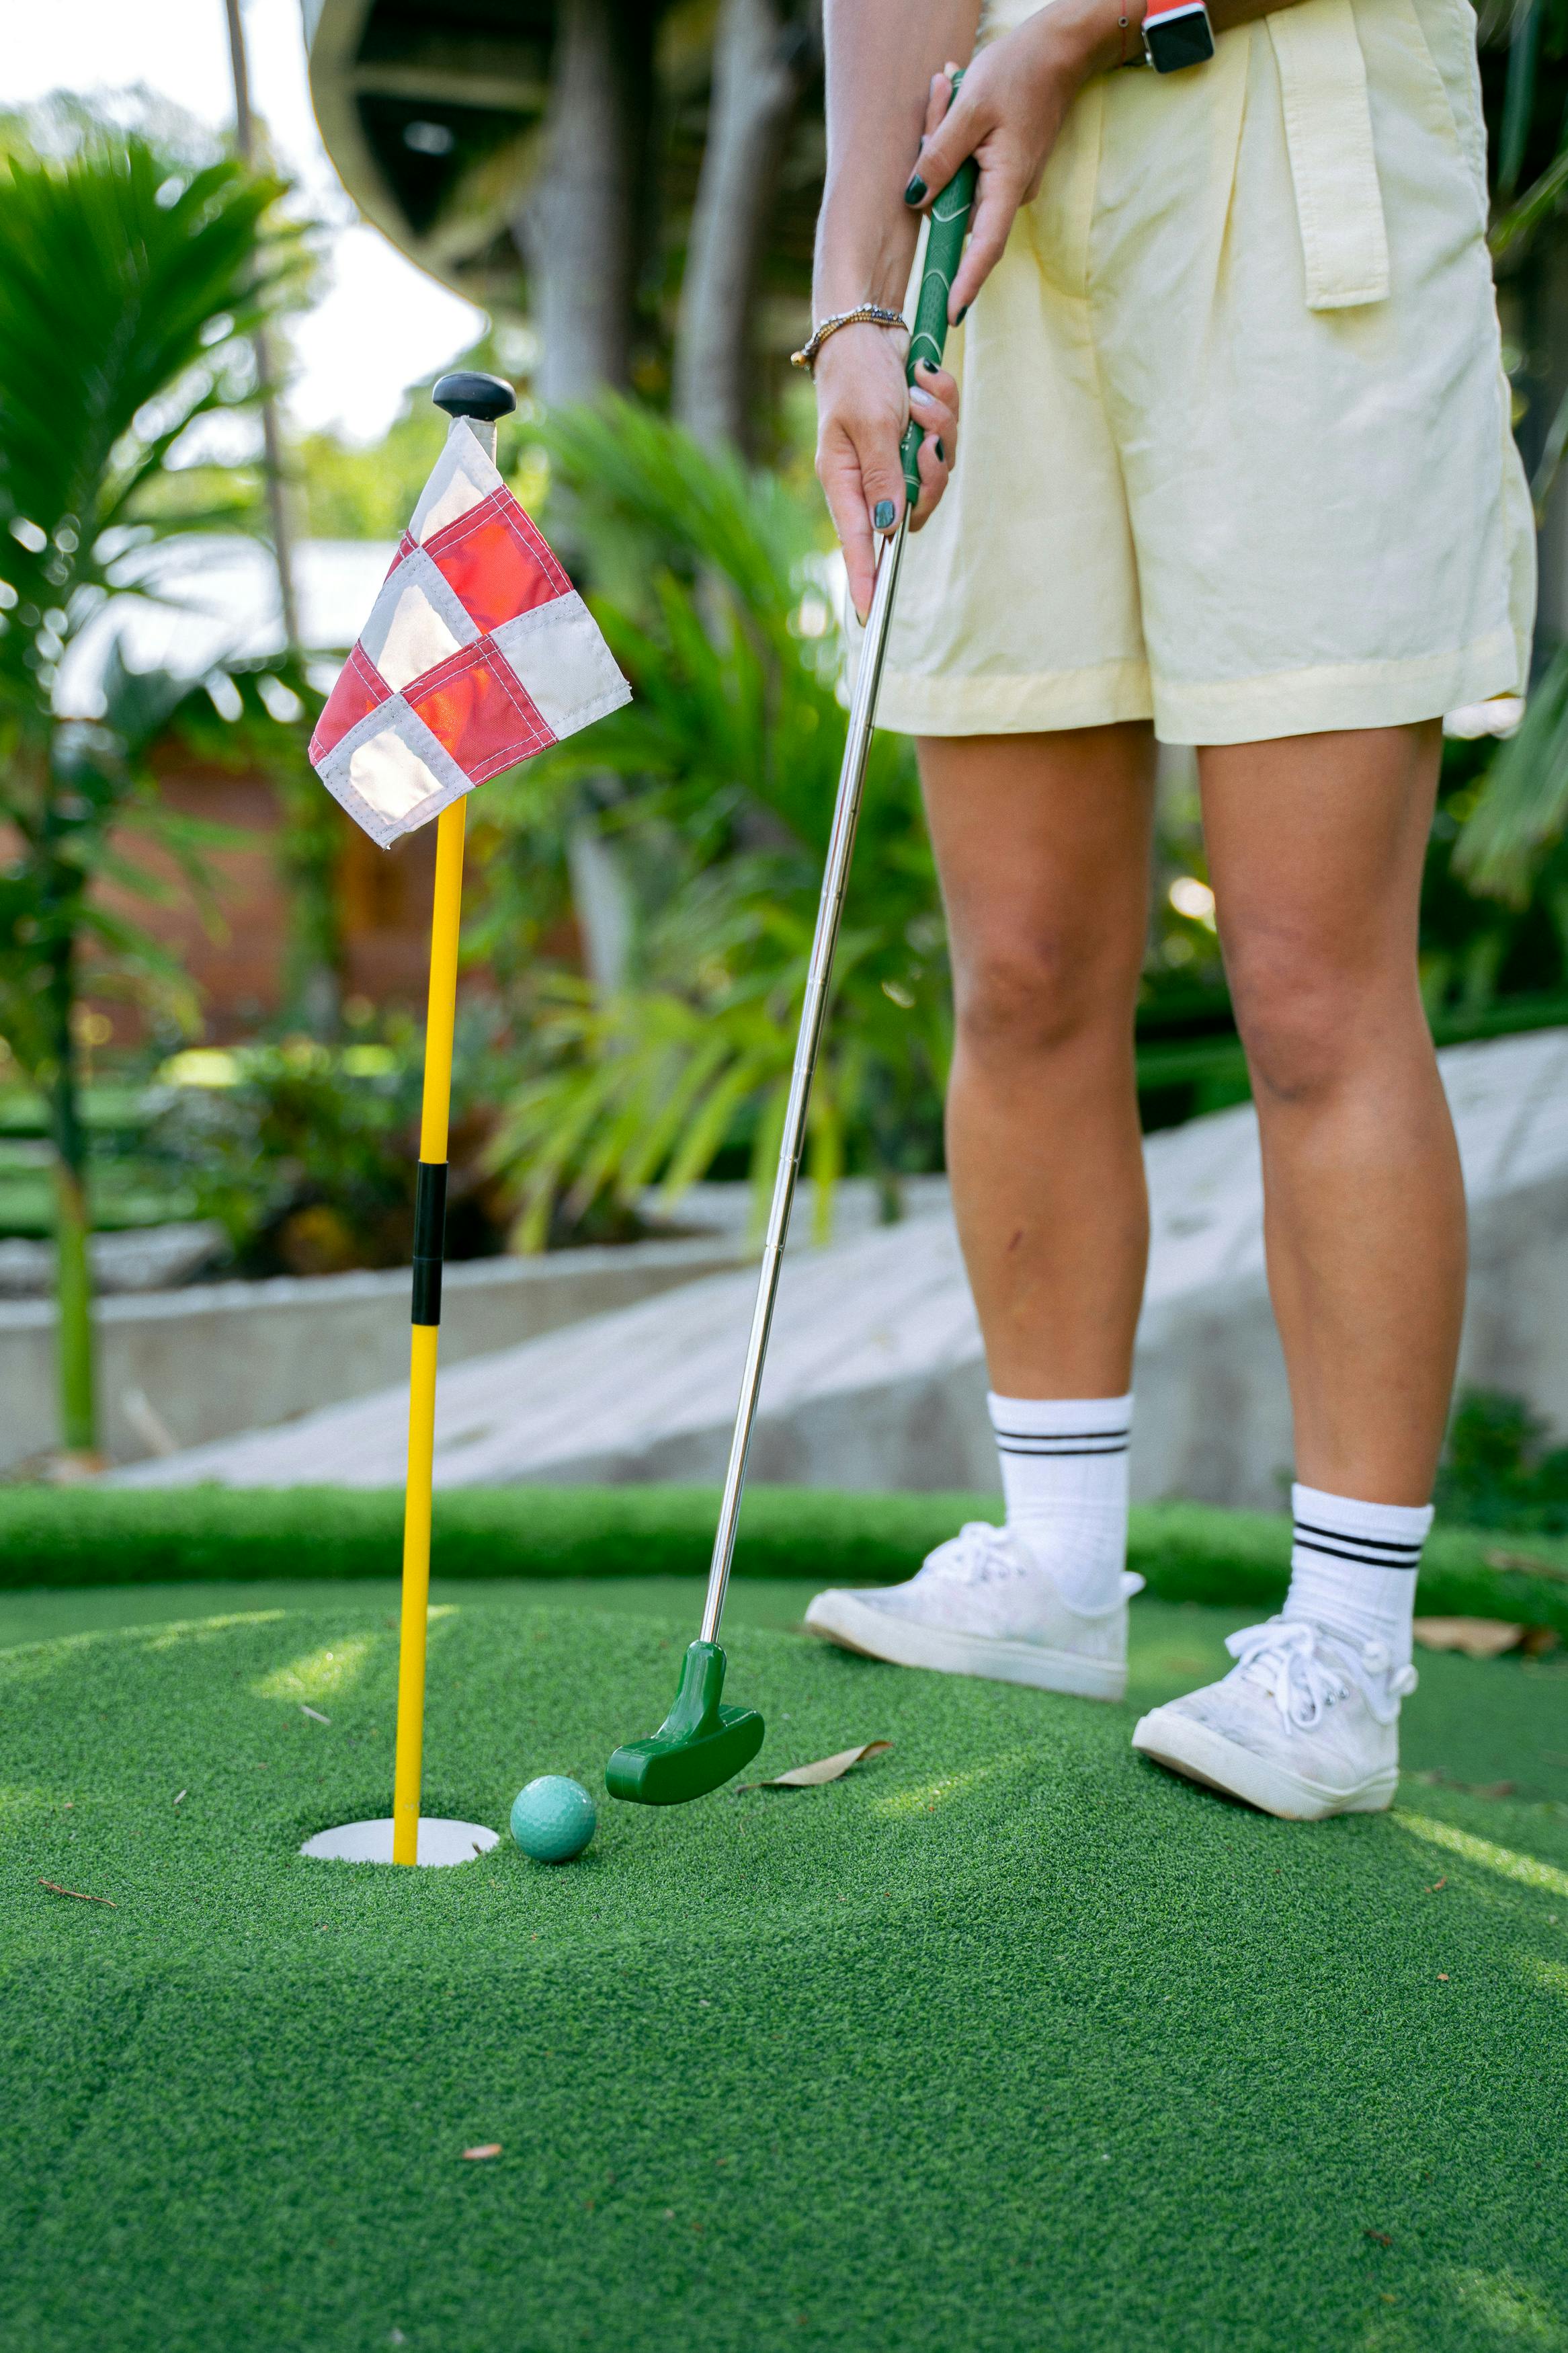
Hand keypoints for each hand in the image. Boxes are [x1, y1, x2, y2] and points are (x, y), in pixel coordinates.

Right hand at [814, 327, 958, 622]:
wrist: (867, 326)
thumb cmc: (857, 373)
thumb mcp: (871, 423)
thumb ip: (884, 476)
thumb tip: (890, 529)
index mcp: (844, 481)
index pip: (857, 543)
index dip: (864, 580)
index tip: (869, 617)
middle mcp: (870, 479)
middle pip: (916, 509)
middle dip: (932, 471)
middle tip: (926, 436)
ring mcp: (895, 461)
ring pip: (938, 472)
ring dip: (941, 428)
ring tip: (920, 392)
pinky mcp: (915, 441)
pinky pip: (947, 442)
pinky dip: (945, 409)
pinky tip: (926, 381)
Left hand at [909, 5, 1117, 316]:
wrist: (1059, 48)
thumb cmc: (1019, 71)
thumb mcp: (970, 107)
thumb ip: (940, 155)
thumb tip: (915, 199)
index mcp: (1008, 184)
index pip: (985, 247)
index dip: (967, 283)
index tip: (951, 313)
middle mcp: (1011, 192)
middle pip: (958, 207)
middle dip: (935, 169)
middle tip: (940, 95)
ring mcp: (1008, 181)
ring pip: (958, 183)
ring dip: (942, 141)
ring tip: (949, 87)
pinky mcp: (1003, 167)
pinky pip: (967, 166)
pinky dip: (953, 137)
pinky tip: (956, 94)